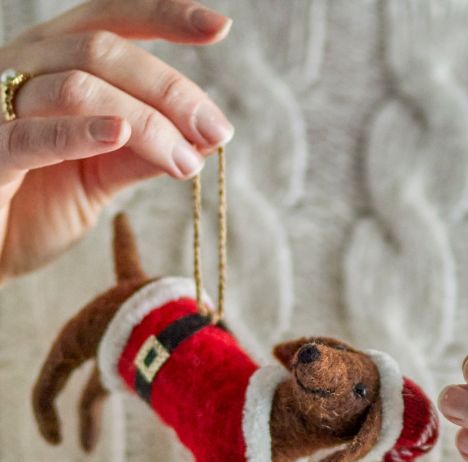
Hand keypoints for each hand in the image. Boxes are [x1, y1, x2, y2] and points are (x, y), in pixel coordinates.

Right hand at [0, 0, 232, 280]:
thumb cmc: (33, 208)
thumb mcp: (99, 179)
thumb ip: (140, 154)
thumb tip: (201, 140)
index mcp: (53, 61)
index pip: (110, 20)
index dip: (163, 17)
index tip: (218, 28)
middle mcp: (24, 67)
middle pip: (103, 50)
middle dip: (170, 91)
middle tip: (217, 131)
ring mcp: (0, 106)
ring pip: (78, 86)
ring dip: (145, 123)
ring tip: (185, 161)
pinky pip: (32, 135)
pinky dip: (80, 132)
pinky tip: (119, 135)